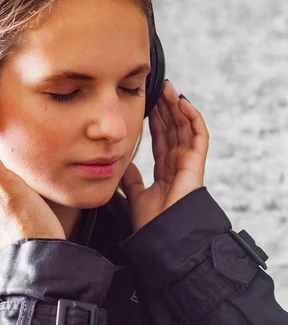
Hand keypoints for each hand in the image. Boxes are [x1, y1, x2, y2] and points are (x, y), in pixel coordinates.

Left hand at [120, 80, 209, 233]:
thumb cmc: (151, 223)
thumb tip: (124, 163)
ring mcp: (188, 162)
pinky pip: (199, 135)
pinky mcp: (196, 163)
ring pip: (184, 126)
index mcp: (164, 169)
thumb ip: (132, 178)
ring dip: (176, 106)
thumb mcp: (136, 195)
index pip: (160, 137)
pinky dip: (192, 118)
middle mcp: (177, 163)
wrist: (162, 238)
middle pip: (172, 128)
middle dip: (164, 107)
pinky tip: (182, 102)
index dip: (154, 119)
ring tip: (167, 87)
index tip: (145, 102)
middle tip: (157, 86)